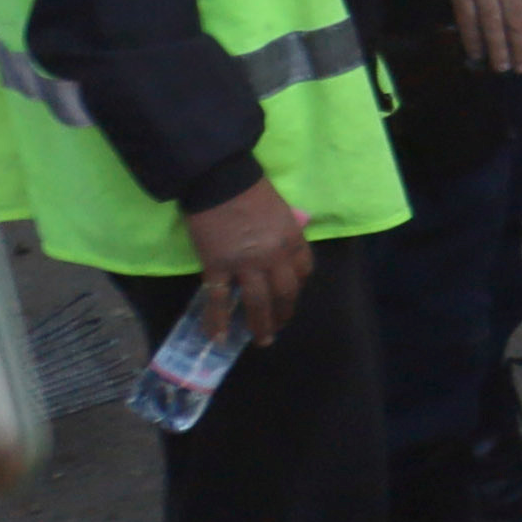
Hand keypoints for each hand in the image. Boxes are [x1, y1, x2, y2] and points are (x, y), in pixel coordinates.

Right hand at [181, 178, 314, 345]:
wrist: (220, 180)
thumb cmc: (251, 189)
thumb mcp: (281, 210)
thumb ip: (285, 231)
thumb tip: (283, 246)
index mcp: (293, 240)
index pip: (303, 272)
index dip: (297, 288)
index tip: (290, 297)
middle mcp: (275, 257)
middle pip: (285, 293)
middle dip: (283, 314)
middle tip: (278, 329)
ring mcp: (246, 264)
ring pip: (258, 302)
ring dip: (260, 325)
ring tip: (260, 340)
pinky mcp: (218, 266)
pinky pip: (220, 299)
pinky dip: (219, 320)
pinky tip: (219, 337)